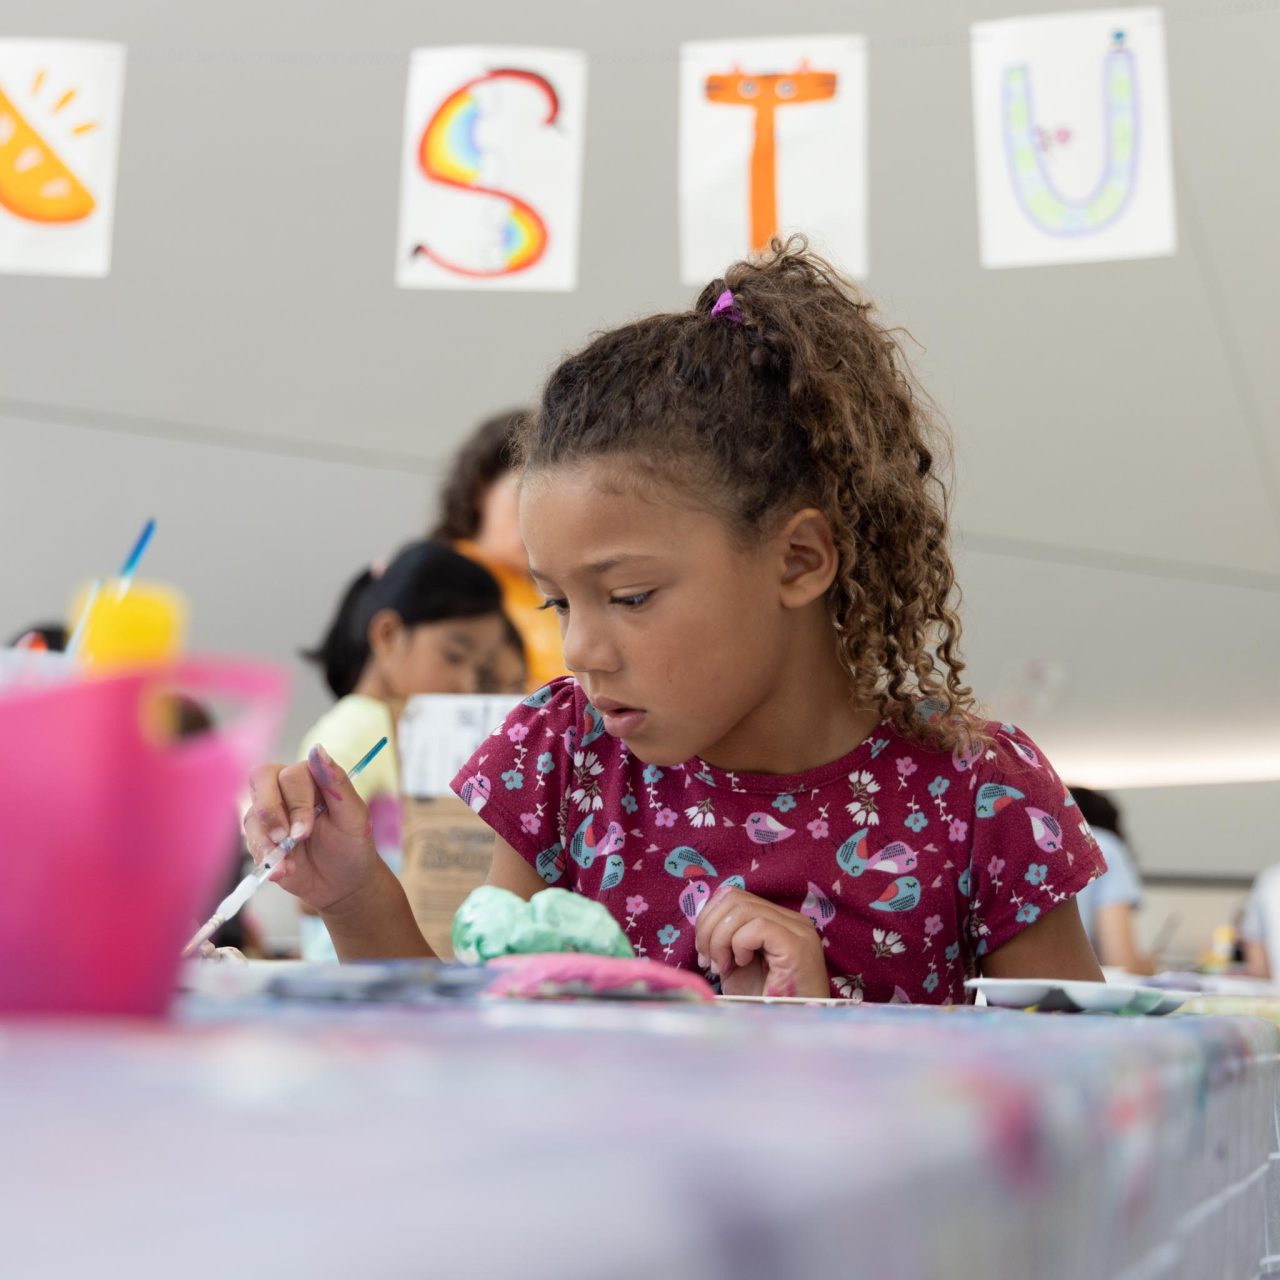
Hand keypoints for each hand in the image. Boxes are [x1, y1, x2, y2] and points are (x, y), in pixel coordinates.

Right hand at [243, 744, 381, 914]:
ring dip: (267, 842)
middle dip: (272, 814)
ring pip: (252, 814)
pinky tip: (284, 871)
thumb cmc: (352, 843)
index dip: (295, 802)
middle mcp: (286, 789)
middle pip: (261, 780)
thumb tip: (318, 749)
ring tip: (289, 864)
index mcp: (311, 777)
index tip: (306, 830)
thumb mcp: (354, 816)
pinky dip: (265, 859)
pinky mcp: (261, 838)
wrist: (343, 881)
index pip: (291, 774)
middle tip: (287, 839)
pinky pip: (250, 842)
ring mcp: (270, 814)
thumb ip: (337, 782)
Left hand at [694, 885, 829, 998]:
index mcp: (778, 920)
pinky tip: (740, 965)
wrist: (787, 1031)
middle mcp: (791, 920)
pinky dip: (738, 944)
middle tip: (707, 961)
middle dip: (709, 928)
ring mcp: (797, 930)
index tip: (703, 951)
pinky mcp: (797, 945)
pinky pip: (757, 927)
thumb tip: (701, 919)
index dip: (709, 917)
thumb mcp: (736, 964)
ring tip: (720, 966)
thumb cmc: (763, 1003)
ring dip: (719, 939)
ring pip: (743, 909)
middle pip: (735, 897)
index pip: (734, 895)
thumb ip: (724, 938)